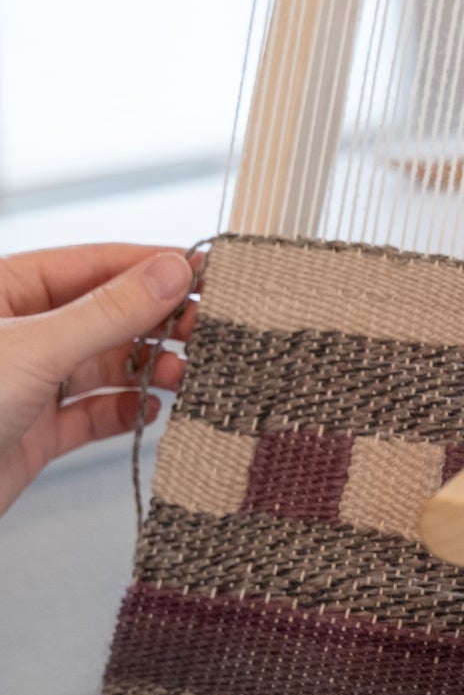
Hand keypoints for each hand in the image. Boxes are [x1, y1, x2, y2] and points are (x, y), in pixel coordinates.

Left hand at [0, 245, 195, 515]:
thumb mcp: (37, 349)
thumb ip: (111, 311)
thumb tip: (172, 270)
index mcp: (5, 291)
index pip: (96, 263)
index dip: (153, 266)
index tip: (209, 273)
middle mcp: (20, 332)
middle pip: (108, 313)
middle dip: (160, 322)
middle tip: (212, 332)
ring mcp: (29, 382)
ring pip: (107, 364)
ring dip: (151, 369)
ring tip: (188, 377)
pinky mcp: (37, 431)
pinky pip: (96, 412)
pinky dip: (128, 412)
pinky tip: (152, 410)